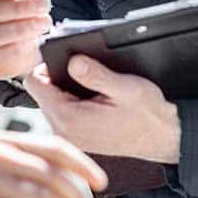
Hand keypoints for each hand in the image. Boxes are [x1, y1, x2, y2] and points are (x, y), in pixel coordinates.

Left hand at [24, 57, 180, 163]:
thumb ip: (96, 74)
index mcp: (70, 118)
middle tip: (81, 71)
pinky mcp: (76, 139)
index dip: (44, 65)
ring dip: (64, 91)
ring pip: (50, 103)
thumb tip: (72, 61)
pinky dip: (71, 103)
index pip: (34, 83)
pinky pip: (61, 114)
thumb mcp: (125, 87)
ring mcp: (69, 138)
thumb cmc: (147, 115)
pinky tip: (91, 100)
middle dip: (56, 78)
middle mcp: (64, 132)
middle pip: (40, 93)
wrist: (162, 138)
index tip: (62, 59)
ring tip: (89, 86)